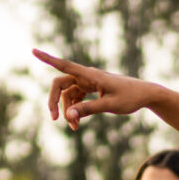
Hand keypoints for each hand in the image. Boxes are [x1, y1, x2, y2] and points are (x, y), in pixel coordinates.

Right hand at [34, 49, 161, 129]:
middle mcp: (87, 76)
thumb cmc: (131, 97)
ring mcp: (89, 82)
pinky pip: (77, 98)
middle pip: (61, 84)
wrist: (146, 94)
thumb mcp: (110, 105)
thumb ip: (88, 109)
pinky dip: (75, 109)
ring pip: (68, 94)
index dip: (47, 59)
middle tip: (54, 119)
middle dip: (55, 101)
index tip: (33, 51)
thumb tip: (68, 116)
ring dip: (68, 110)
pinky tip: (77, 123)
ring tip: (74, 128)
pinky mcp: (92, 89)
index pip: (64, 65)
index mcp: (91, 75)